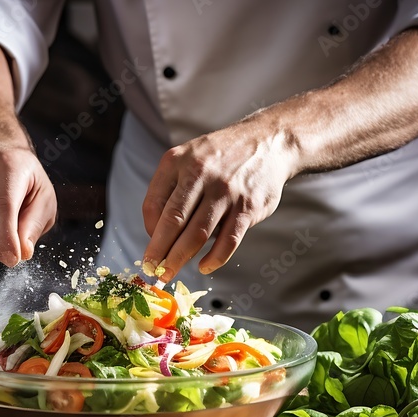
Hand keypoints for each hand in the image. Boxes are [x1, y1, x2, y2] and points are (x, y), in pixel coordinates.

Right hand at [0, 147, 56, 266]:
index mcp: (9, 167)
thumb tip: (23, 252)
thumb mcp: (44, 196)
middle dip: (1, 247)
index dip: (7, 236)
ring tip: (8, 242)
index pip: (3, 206)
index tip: (14, 258)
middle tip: (14, 257)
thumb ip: (35, 223)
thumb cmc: (26, 177)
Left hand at [141, 115, 298, 281]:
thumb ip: (171, 189)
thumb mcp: (188, 158)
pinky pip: (228, 240)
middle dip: (160, 252)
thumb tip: (157, 233)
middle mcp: (200, 173)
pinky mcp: (248, 206)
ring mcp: (225, 190)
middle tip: (153, 271)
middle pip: (173, 222)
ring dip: (180, 259)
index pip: (153, 204)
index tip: (151, 248)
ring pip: (198, 234)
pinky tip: (205, 266)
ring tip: (170, 273)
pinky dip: (214, 258)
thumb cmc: (220, 158)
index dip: (149, 232)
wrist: (267, 142)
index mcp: (177, 161)